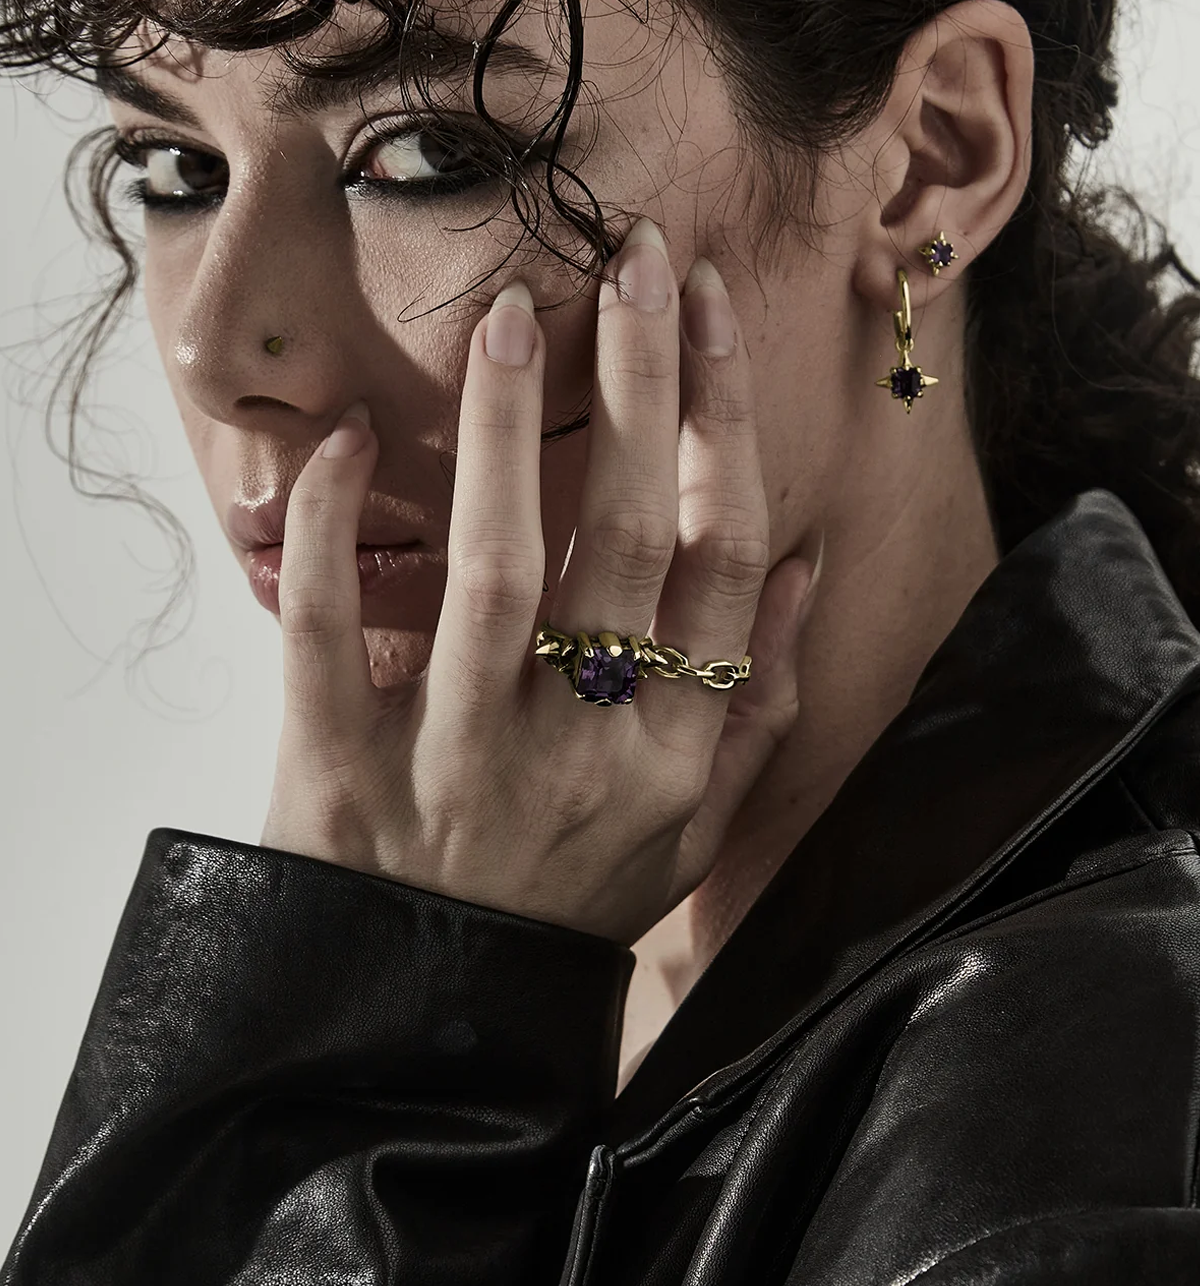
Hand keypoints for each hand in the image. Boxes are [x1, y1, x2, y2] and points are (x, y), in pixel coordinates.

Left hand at [259, 218, 819, 945]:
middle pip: (623, 540)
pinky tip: (352, 444)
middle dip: (641, 383)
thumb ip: (760, 708)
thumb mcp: (695, 832)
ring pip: (496, 571)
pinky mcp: (342, 779)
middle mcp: (582, 752)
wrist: (439, 1026)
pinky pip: (332, 640)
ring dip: (509, 431)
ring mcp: (461, 763)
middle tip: (636, 259)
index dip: (723, 421)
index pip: (721, 562)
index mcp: (674, 756)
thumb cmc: (574, 908)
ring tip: (514, 314)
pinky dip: (336, 537)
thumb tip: (804, 564)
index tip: (709, 308)